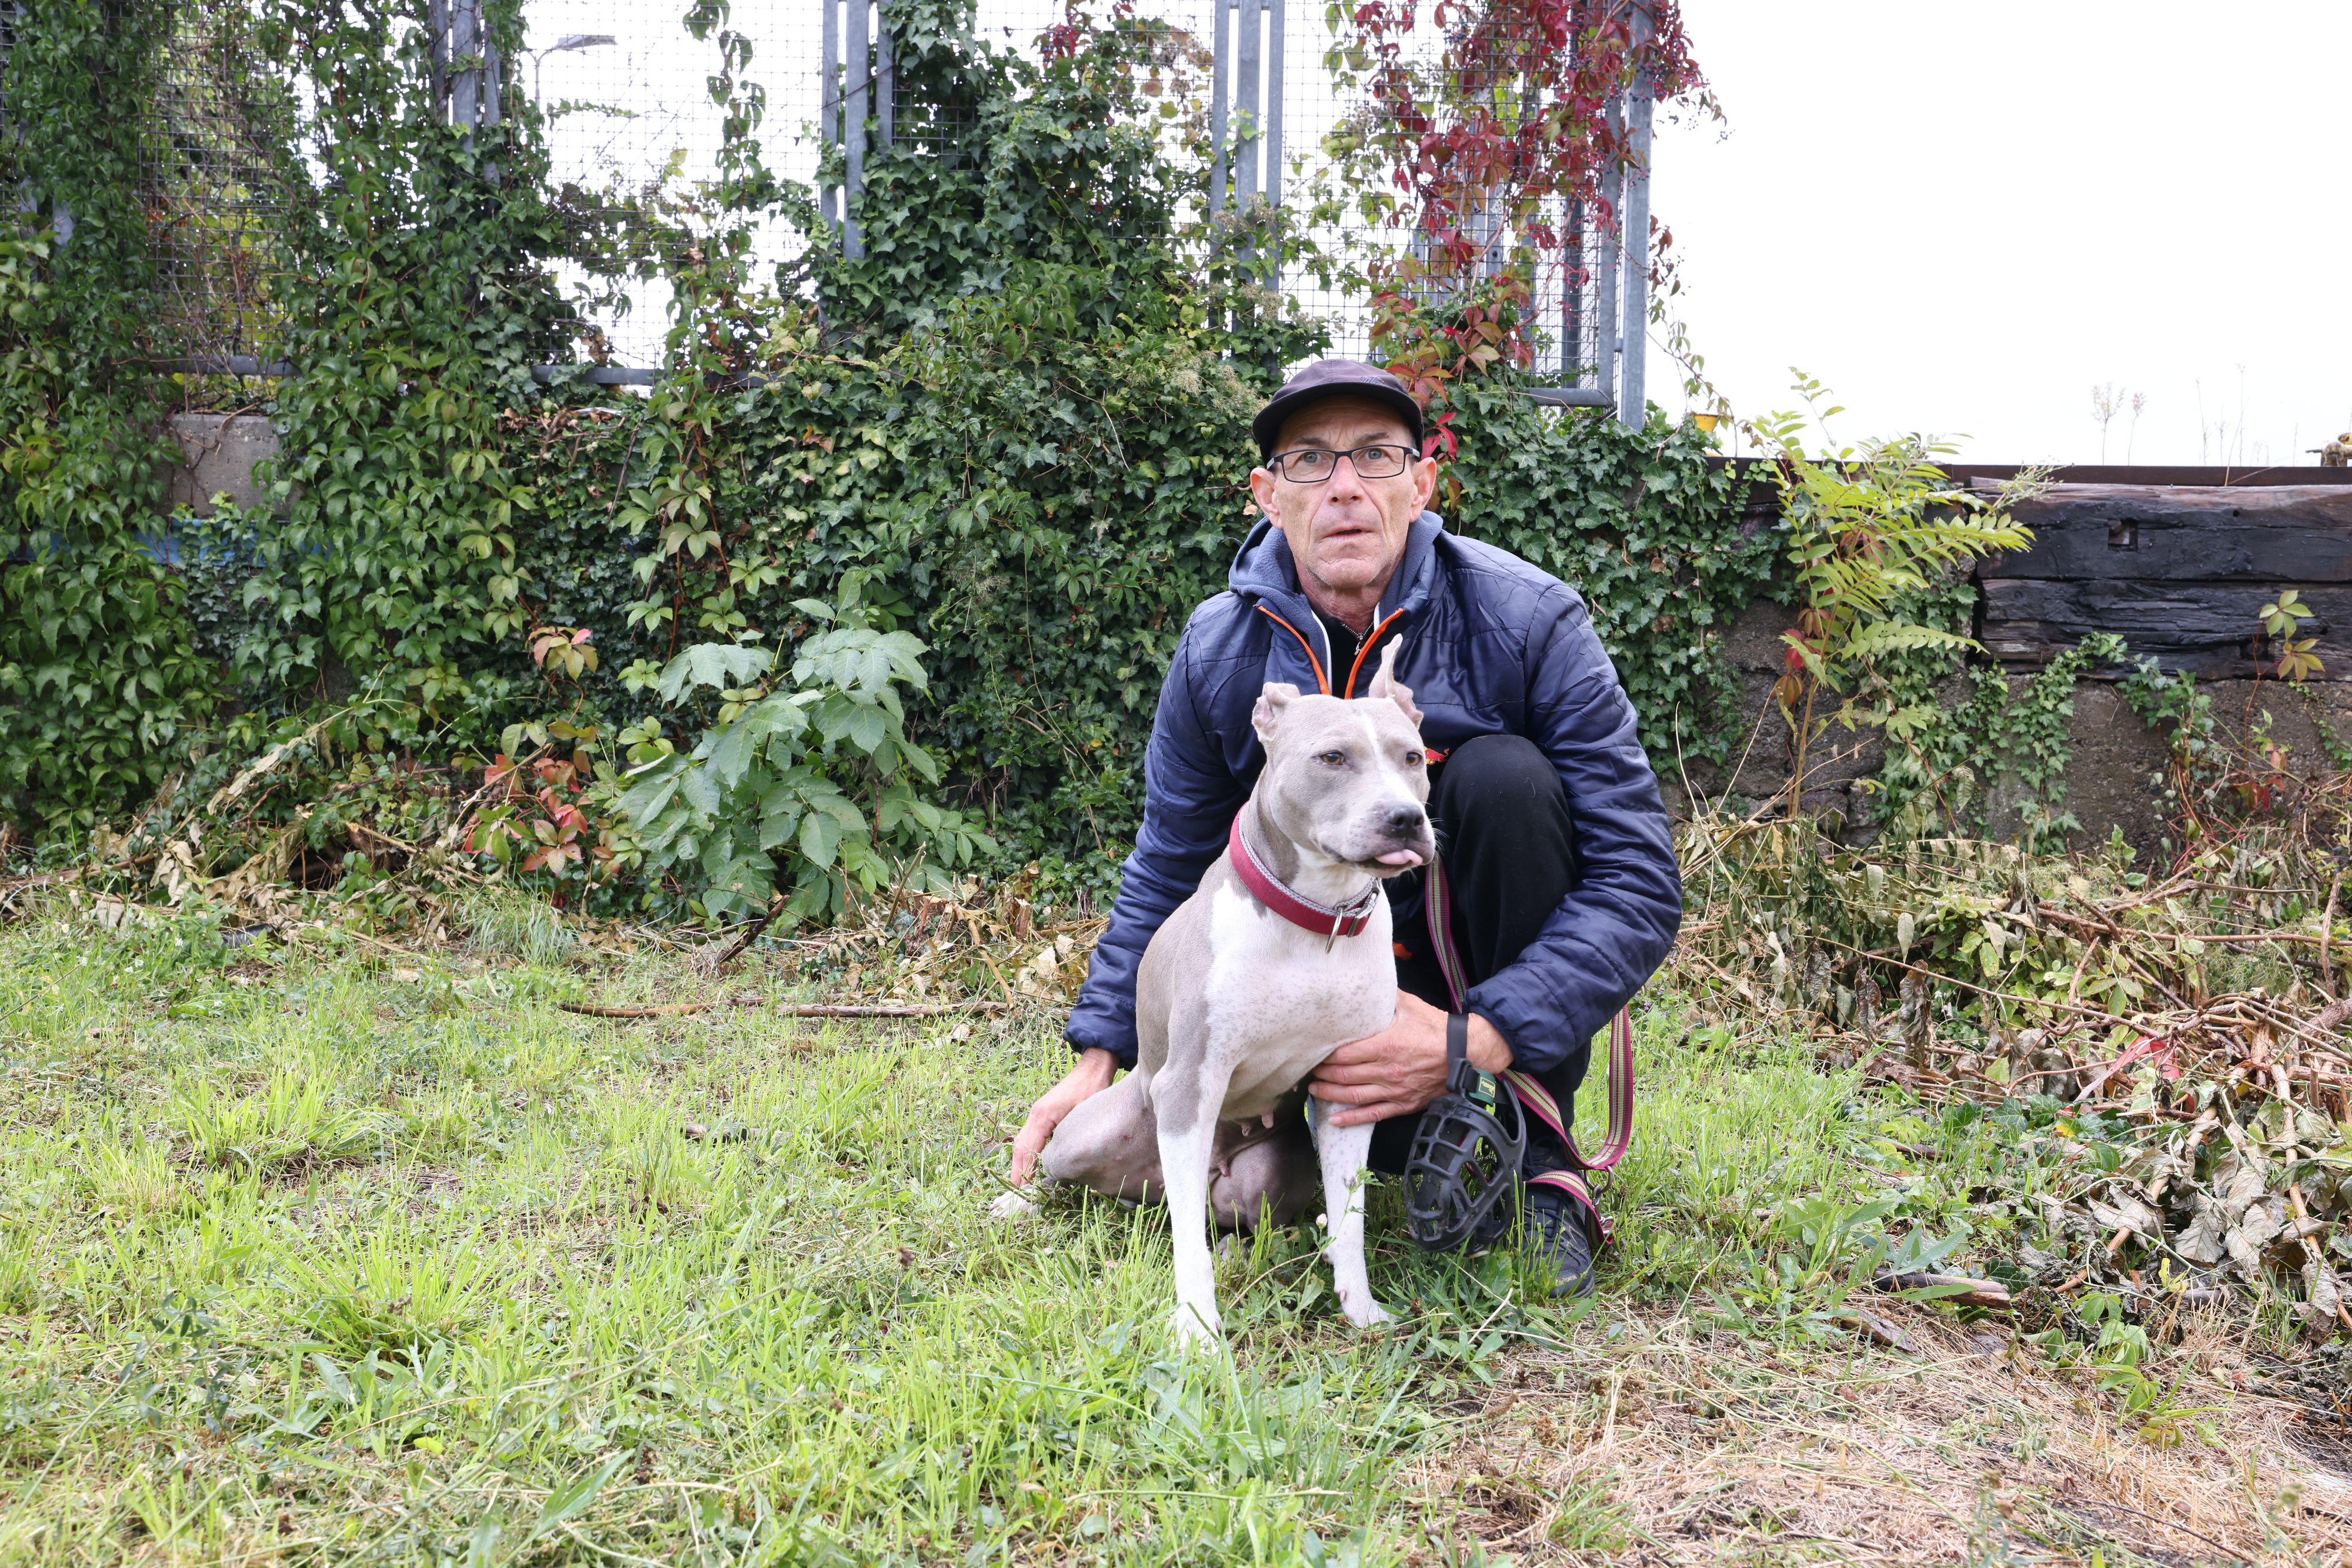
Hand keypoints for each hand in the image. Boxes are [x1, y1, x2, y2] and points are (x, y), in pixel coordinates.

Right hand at [1008, 1047, 1118, 1183]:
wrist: (1094, 1069)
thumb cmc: (1092, 1089)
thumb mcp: (1083, 1116)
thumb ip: (1071, 1138)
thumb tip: (1062, 1164)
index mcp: (1042, 1116)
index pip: (1027, 1149)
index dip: (1024, 1171)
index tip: (1023, 1189)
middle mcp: (1035, 1115)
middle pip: (1019, 1146)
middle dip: (1017, 1170)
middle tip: (1017, 1192)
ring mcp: (1037, 1114)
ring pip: (1022, 1142)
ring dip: (1021, 1162)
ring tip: (1022, 1184)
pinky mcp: (1043, 1115)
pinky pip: (1030, 1137)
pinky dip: (1028, 1153)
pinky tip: (1033, 1165)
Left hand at [1309, 990, 1511, 1127]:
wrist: (1466, 1054)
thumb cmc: (1436, 1029)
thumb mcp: (1410, 1006)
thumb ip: (1386, 997)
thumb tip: (1367, 983)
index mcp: (1386, 1045)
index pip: (1345, 1054)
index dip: (1326, 1055)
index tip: (1314, 1051)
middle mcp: (1387, 1071)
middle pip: (1344, 1076)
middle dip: (1322, 1074)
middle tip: (1309, 1069)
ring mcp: (1394, 1090)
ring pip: (1353, 1096)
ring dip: (1329, 1094)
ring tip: (1314, 1089)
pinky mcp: (1402, 1104)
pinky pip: (1373, 1114)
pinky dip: (1351, 1119)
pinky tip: (1335, 1119)